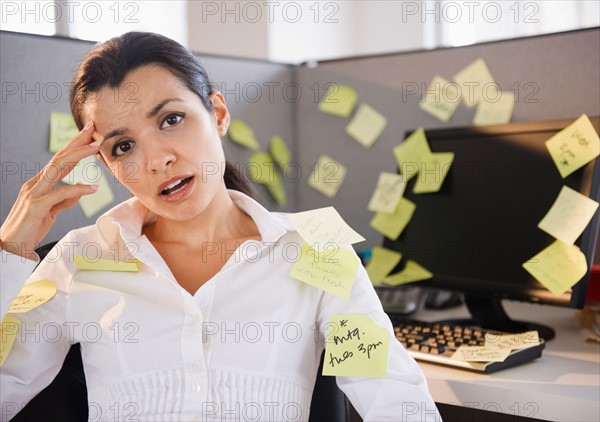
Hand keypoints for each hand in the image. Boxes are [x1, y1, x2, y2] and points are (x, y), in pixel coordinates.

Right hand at [0, 121, 100, 260]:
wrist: (10, 247)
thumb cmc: (30, 228)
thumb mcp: (51, 211)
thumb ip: (63, 200)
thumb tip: (78, 191)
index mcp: (39, 183)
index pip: (59, 160)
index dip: (74, 146)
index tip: (89, 135)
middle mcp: (36, 183)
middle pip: (59, 157)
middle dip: (76, 142)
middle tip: (93, 129)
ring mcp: (34, 193)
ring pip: (58, 168)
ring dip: (78, 155)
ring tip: (96, 147)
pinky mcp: (36, 206)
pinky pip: (60, 194)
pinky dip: (78, 189)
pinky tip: (93, 188)